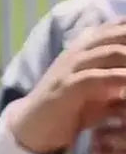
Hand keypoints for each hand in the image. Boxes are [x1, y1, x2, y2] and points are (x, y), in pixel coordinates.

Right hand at [7, 19, 125, 153]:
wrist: (36, 126)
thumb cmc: (74, 107)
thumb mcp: (103, 87)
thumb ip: (120, 75)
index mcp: (86, 47)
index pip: (118, 27)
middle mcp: (79, 51)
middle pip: (118, 34)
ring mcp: (71, 66)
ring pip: (111, 52)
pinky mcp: (66, 86)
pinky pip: (97, 77)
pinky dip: (120, 79)